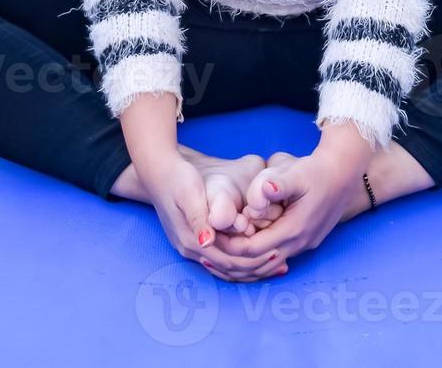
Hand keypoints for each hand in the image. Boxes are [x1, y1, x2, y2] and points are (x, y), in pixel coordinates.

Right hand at [134, 150, 283, 282]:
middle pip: (229, 269)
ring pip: (226, 268)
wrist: (158, 172)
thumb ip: (198, 217)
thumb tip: (206, 242)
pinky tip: (256, 254)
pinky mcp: (195, 240)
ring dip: (251, 268)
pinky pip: (221, 259)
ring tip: (276, 263)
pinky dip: (240, 261)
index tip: (277, 252)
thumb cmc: (177, 178)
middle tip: (283, 262)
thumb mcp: (189, 193)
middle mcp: (191, 249)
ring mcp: (192, 247)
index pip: (229, 260)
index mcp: (192, 239)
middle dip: (257, 267)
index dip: (254, 259)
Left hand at [218, 149, 359, 275]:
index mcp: (294, 230)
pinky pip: (275, 256)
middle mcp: (299, 243)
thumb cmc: (317, 171)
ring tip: (217, 254)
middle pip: (258, 263)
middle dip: (231, 260)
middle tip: (205, 252)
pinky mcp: (305, 239)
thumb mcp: (297, 173)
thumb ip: (277, 184)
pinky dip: (256, 256)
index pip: (253, 250)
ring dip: (243, 261)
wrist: (344, 172)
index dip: (229, 246)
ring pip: (267, 263)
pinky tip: (243, 246)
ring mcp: (304, 244)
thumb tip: (261, 191)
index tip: (209, 236)